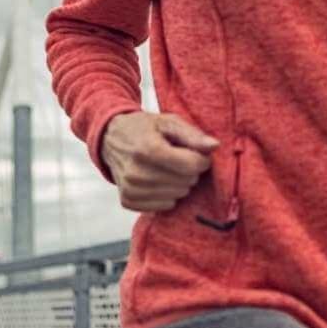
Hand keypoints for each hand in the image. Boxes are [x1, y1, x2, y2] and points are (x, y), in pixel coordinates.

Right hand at [101, 112, 219, 211]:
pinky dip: (167, 194)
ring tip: (168, 167)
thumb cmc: (145, 128)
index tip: (196, 152)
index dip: (202, 160)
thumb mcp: (169, 122)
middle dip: (189, 170)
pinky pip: (165, 205)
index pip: (191, 166)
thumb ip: (193, 135)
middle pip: (186, 182)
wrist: (111, 138)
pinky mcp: (128, 201)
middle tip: (178, 158)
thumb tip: (215, 146)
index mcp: (147, 149)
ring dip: (179, 183)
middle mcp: (136, 172)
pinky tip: (159, 179)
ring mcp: (130, 189)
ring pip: (178, 195)